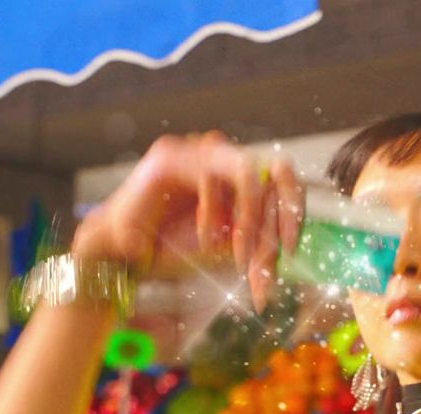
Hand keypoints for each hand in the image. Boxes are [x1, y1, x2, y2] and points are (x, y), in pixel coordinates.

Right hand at [71, 132, 303, 309]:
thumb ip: (260, 247)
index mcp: (240, 175)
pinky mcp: (171, 156)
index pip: (285, 179)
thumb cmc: (175, 248)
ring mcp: (196, 151)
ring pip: (247, 171)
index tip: (292, 248)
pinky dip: (213, 214)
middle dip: (280, 217)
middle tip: (279, 251)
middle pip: (276, 169)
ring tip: (237, 254)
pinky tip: (205, 239)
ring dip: (249, 217)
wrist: (125, 254)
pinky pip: (209, 178)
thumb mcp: (229, 251)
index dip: (295, 209)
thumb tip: (289, 254)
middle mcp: (223, 156)